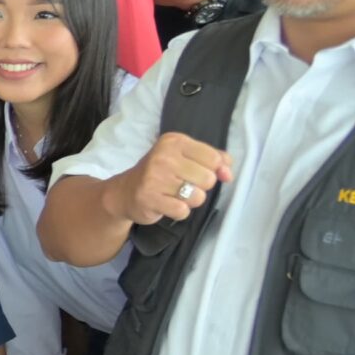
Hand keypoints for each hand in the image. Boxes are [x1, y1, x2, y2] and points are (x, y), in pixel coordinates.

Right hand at [108, 131, 233, 226]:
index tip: (200, 172)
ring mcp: (155, 177)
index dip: (213, 170)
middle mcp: (164, 156)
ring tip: (174, 195)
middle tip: (182, 185)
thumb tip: (228, 174)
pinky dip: (178, 212)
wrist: (125, 191)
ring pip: (198, 197)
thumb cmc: (160, 173)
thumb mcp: (185, 157)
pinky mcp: (150, 198)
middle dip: (200, 187)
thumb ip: (213, 160)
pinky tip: (167, 204)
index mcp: (174, 141)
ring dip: (190, 201)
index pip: (214, 158)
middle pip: (208, 179)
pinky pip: (182, 211)